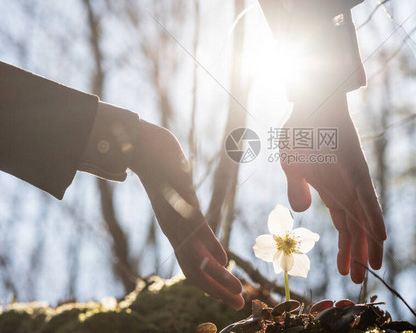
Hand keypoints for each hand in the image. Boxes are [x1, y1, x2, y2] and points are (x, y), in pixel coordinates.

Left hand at [130, 120, 243, 309]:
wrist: (140, 144)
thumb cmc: (166, 173)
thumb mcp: (188, 207)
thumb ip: (203, 234)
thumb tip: (221, 258)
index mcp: (177, 233)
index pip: (193, 269)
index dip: (212, 287)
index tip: (232, 300)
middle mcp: (174, 230)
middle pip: (194, 270)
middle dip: (217, 290)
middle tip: (239, 306)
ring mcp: (175, 215)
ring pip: (195, 254)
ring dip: (216, 276)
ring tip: (235, 291)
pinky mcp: (178, 198)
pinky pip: (192, 226)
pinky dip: (207, 245)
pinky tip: (222, 258)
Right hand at [280, 96, 385, 282]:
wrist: (311, 101)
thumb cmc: (301, 130)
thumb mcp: (292, 165)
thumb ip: (297, 188)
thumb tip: (301, 209)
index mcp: (331, 190)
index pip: (343, 226)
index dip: (346, 251)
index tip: (346, 274)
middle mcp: (347, 189)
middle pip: (357, 228)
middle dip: (359, 255)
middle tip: (360, 283)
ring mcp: (353, 180)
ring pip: (365, 218)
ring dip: (370, 245)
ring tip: (374, 270)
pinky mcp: (356, 169)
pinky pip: (367, 197)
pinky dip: (374, 218)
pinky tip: (380, 238)